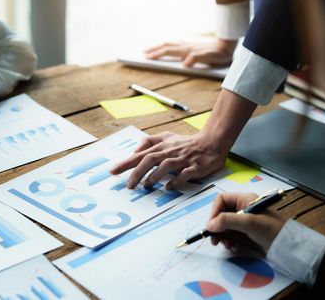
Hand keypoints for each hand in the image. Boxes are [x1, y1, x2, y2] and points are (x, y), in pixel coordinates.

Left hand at [110, 131, 228, 189]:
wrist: (212, 142)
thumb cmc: (187, 142)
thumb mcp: (166, 137)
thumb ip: (149, 141)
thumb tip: (135, 151)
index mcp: (162, 147)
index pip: (140, 155)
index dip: (126, 163)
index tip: (113, 172)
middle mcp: (170, 152)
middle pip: (150, 160)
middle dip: (137, 172)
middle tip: (129, 185)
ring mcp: (182, 160)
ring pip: (166, 166)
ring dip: (155, 176)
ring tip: (146, 186)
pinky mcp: (195, 167)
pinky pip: (184, 174)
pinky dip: (176, 181)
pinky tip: (168, 187)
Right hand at [144, 38, 236, 66]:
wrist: (227, 45)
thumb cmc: (218, 54)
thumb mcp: (209, 59)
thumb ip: (196, 59)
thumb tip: (185, 63)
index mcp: (187, 50)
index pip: (168, 51)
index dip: (157, 54)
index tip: (147, 57)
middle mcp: (186, 46)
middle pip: (166, 46)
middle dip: (154, 49)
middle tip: (143, 53)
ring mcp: (188, 44)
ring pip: (170, 44)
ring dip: (159, 46)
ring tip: (151, 49)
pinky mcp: (191, 45)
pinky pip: (175, 44)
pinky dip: (167, 45)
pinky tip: (167, 47)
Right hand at [206, 193, 286, 252]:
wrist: (288, 246)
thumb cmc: (271, 229)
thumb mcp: (249, 222)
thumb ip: (228, 221)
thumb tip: (209, 225)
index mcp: (244, 200)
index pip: (221, 200)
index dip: (214, 212)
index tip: (211, 226)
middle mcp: (242, 208)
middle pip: (221, 214)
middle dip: (217, 227)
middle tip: (215, 240)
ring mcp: (244, 222)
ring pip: (224, 227)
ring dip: (222, 236)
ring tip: (228, 245)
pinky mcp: (245, 233)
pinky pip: (231, 236)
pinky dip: (230, 242)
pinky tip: (234, 247)